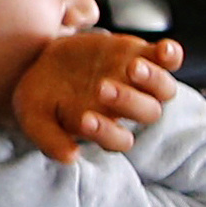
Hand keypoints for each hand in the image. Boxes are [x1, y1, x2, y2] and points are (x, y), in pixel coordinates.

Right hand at [9, 28, 180, 163]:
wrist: (44, 62)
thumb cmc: (42, 97)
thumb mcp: (34, 117)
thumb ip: (49, 139)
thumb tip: (69, 157)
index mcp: (105, 128)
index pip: (118, 140)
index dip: (106, 133)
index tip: (83, 119)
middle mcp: (127, 107)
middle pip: (147, 112)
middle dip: (127, 101)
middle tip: (101, 88)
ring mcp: (138, 81)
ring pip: (163, 88)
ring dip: (153, 79)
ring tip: (133, 68)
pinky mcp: (140, 54)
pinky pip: (167, 58)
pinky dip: (171, 54)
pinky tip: (164, 49)